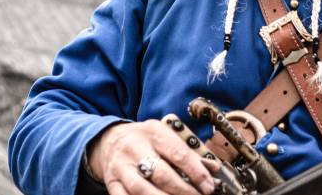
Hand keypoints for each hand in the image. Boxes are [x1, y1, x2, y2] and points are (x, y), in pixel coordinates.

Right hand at [88, 120, 220, 194]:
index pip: (178, 153)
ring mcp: (121, 166)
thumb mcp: (164, 136)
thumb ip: (187, 152)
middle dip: (184, 190)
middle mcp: (134, 147)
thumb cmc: (144, 139)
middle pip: (162, 174)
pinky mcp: (112, 182)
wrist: (109, 139)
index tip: (208, 186)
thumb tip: (213, 169)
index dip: (197, 173)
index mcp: (152, 132)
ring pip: (142, 189)